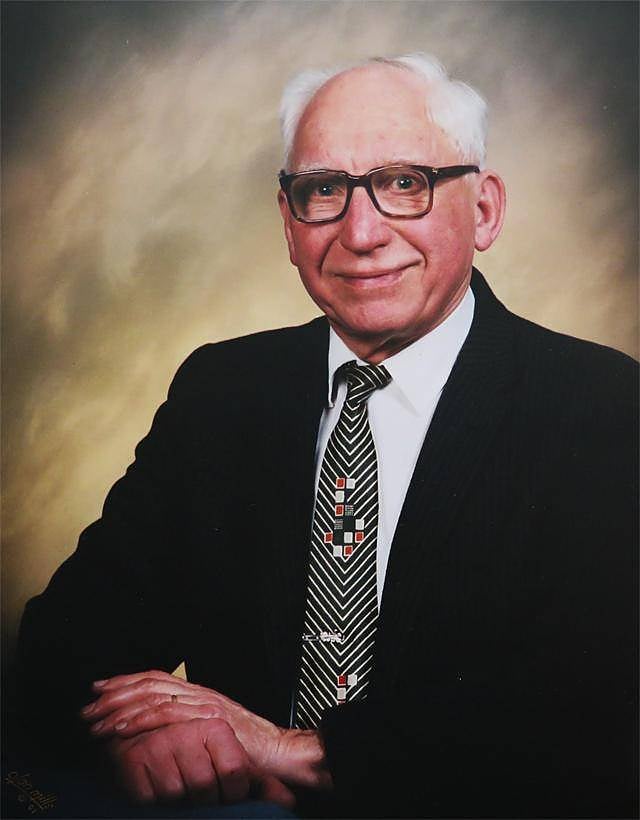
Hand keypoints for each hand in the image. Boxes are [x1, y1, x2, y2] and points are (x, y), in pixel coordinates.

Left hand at [81, 669, 331, 790]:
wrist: (280, 754)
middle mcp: (199, 693)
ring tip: (97, 721)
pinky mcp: (208, 719)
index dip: (126, 681)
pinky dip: (141, 720)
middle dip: (115, 694)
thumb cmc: (248, 750)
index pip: (156, 678)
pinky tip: (122, 728)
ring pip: (153, 697)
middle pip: (150, 684)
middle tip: (89, 706)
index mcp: (199, 694)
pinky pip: (168, 716)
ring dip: (120, 708)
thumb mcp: (213, 734)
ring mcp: (204, 704)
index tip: (100, 688)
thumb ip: (190, 728)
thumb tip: (159, 736)